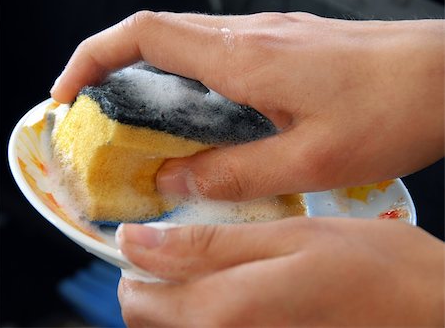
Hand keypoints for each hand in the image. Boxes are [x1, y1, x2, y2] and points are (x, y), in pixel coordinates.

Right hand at [51, 12, 443, 199]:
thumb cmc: (392, 109)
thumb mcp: (309, 162)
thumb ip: (235, 174)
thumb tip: (178, 182)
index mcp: (244, 58)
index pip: (142, 36)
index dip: (92, 58)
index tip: (69, 91)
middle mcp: (249, 37)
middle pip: (156, 37)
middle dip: (115, 72)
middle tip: (107, 122)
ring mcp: (268, 37)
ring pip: (187, 47)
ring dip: (157, 82)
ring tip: (151, 132)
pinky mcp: (286, 47)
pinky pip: (221, 57)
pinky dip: (195, 85)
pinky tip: (208, 122)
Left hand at [116, 218, 443, 326]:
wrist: (431, 315)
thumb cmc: (372, 268)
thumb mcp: (289, 238)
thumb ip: (208, 246)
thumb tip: (137, 240)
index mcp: (225, 312)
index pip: (138, 296)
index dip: (132, 259)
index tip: (144, 229)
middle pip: (151, 317)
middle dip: (154, 276)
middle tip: (182, 236)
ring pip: (180, 326)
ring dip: (181, 289)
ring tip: (216, 254)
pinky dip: (209, 303)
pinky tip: (241, 279)